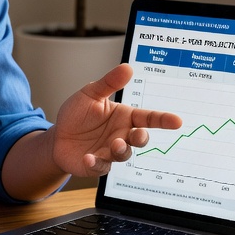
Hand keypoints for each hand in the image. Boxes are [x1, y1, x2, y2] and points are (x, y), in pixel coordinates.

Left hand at [50, 63, 181, 177]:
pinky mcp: (96, 165)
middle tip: (137, 135)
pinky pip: (100, 167)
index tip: (176, 121)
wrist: (58, 137)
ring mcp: (110, 152)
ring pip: (123, 154)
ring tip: (115, 144)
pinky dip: (96, 163)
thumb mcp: (90, 94)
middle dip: (141, 138)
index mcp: (124, 117)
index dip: (162, 119)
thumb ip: (109, 83)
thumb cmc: (77, 115)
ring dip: (121, 150)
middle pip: (139, 139)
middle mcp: (121, 135)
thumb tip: (127, 68)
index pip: (147, 118)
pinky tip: (89, 157)